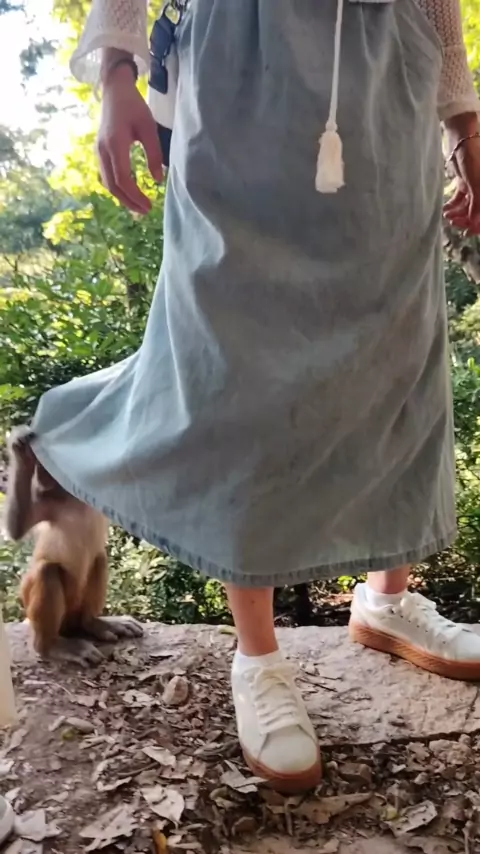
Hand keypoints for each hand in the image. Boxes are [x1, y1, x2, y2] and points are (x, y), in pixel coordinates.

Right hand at [97, 63, 162, 214]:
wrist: (114, 90)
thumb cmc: (134, 106)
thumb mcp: (149, 128)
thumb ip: (155, 154)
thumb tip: (158, 180)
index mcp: (115, 144)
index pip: (123, 179)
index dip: (135, 195)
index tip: (149, 205)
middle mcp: (103, 151)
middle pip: (112, 186)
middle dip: (128, 201)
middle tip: (145, 211)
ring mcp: (99, 151)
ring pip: (107, 183)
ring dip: (122, 197)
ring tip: (138, 206)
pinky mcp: (100, 151)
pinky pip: (106, 176)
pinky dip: (118, 188)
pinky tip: (129, 192)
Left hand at [444, 134, 479, 234]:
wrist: (462, 138)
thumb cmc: (474, 158)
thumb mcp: (477, 185)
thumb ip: (477, 206)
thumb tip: (475, 224)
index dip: (478, 224)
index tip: (468, 230)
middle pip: (477, 212)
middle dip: (466, 219)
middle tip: (453, 222)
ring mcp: (476, 186)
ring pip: (468, 207)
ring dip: (457, 213)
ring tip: (447, 215)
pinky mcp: (465, 183)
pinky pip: (460, 199)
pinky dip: (453, 205)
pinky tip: (445, 210)